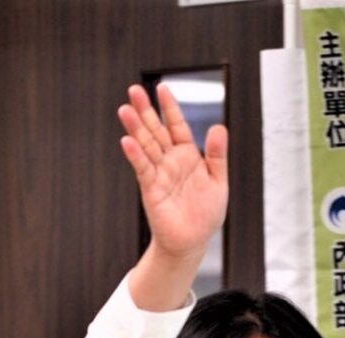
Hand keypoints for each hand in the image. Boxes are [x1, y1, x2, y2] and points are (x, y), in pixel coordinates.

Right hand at [119, 83, 228, 309]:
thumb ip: (217, 155)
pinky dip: (135, 155)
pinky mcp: (151, 189)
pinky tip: (127, 141)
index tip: (162, 88)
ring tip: (125, 110)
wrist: (192, 241)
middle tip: (134, 90)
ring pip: (146, 146)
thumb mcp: (218, 181)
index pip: (177, 126)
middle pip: (156, 131)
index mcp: (187, 156)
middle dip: (146, 111)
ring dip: (135, 128)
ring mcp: (159, 173)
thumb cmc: (205, 214)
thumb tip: (219, 128)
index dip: (170, 107)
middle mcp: (170, 161)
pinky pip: (143, 168)